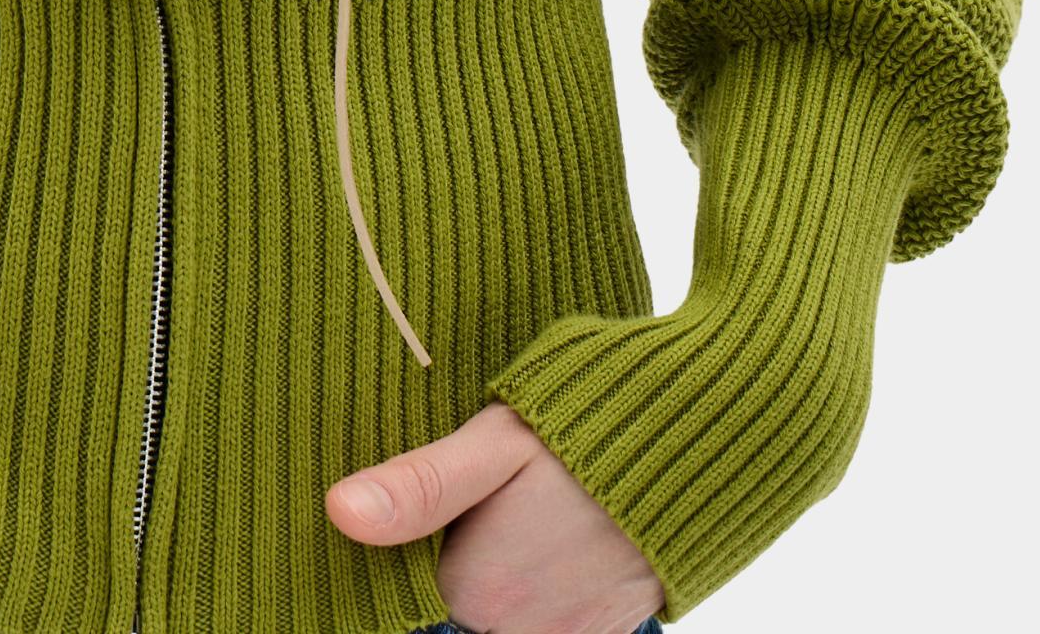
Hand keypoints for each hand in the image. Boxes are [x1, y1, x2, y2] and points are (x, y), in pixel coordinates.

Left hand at [326, 399, 664, 633]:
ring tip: (510, 518)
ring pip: (499, 620)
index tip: (419, 514)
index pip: (405, 595)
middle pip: (458, 612)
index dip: (401, 553)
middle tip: (479, 506)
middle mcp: (518, 633)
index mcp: (475, 591)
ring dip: (495, 580)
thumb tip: (339, 511)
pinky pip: (546, 623)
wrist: (699, 436)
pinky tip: (542, 541)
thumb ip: (419, 485)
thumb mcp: (495, 441)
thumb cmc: (588, 426)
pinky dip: (534, 593)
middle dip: (454, 566)